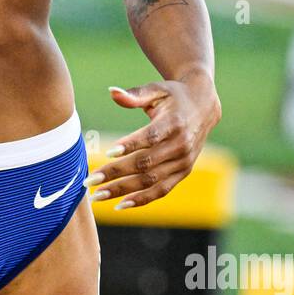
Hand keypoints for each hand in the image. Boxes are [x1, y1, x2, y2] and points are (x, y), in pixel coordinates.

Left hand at [89, 74, 221, 209]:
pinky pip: (161, 190)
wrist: (204, 106)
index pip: (150, 137)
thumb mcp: (156, 89)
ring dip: (123, 191)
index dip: (130, 145)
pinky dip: (141, 200)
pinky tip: (120, 205)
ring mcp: (183, 162)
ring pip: (151, 181)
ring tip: (98, 195)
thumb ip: (134, 94)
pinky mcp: (183, 172)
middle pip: (145, 163)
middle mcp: (181, 145)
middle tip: (89, 181)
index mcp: (174, 123)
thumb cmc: (173, 96)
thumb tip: (111, 92)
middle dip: (116, 174)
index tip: (107, 152)